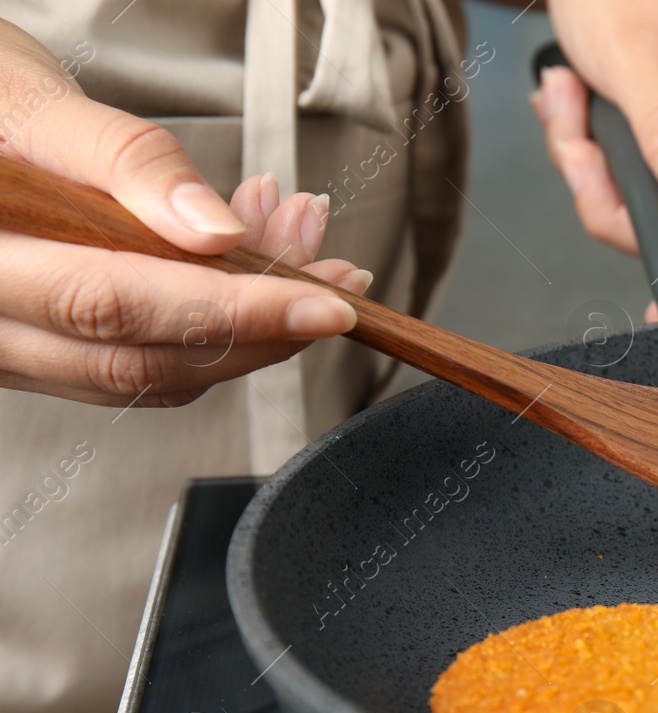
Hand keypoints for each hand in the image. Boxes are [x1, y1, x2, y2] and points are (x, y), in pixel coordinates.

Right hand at [0, 19, 368, 406]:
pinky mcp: (52, 352)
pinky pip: (145, 357)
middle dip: (262, 322)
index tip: (324, 304)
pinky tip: (254, 261)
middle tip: (334, 274)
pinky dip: (219, 320)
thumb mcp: (40, 105)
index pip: (112, 305)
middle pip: (143, 359)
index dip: (232, 311)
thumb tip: (218, 232)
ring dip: (251, 321)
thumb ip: (126, 163)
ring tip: (300, 243)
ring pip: (154, 370)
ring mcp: (19, 349)